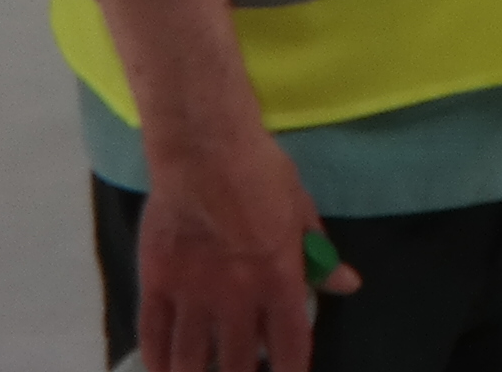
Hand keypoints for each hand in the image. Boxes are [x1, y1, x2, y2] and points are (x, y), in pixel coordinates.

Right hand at [127, 115, 351, 371]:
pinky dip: (157, 360)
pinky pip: (154, 336)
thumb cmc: (262, 173)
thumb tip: (348, 285)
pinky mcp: (156, 284)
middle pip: (237, 362)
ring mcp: (192, 295)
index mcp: (279, 280)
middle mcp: (237, 298)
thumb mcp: (302, 211)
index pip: (290, 344)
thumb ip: (319, 256)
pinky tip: (162, 368)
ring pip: (191, 359)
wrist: (205, 152)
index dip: (290, 370)